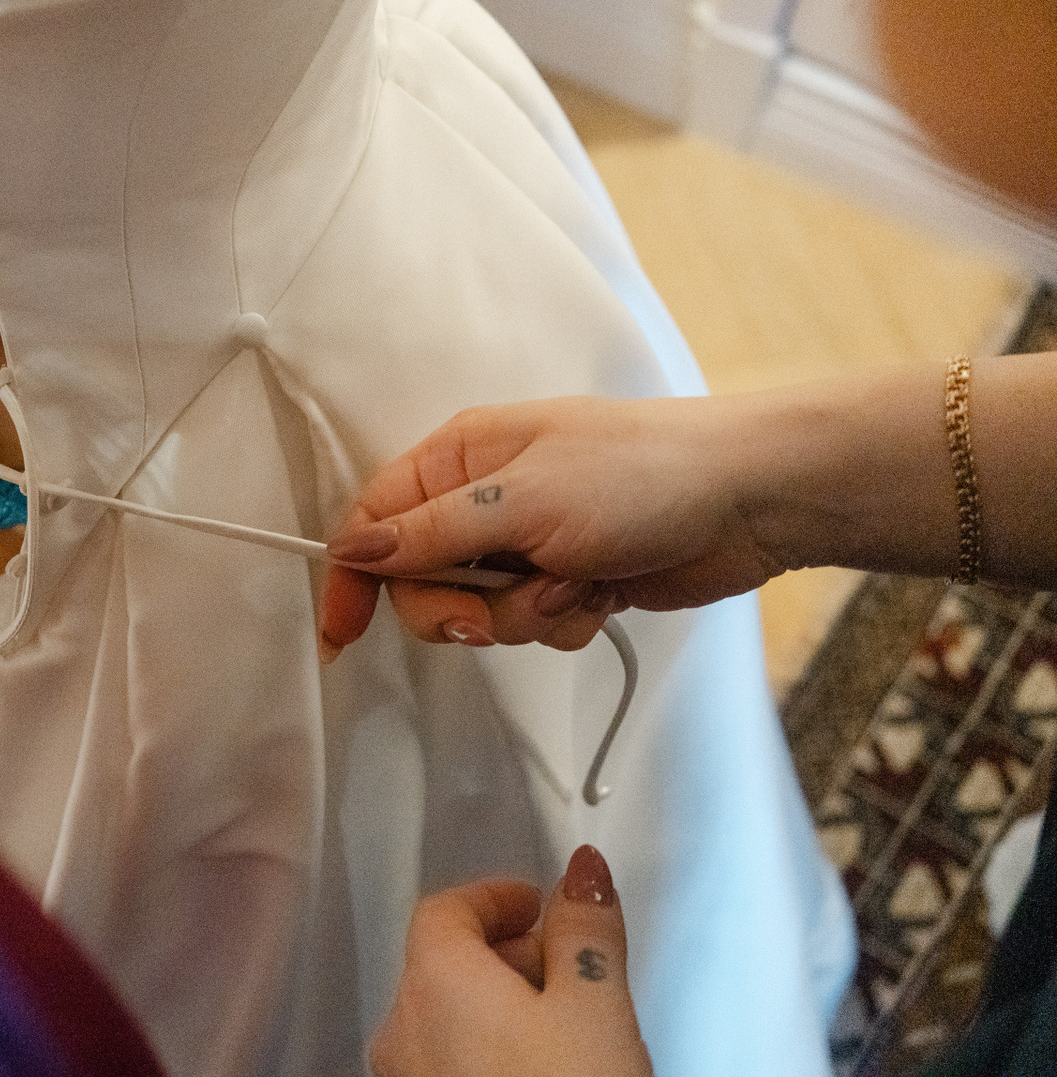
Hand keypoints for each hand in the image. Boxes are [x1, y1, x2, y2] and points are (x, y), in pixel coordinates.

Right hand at [318, 395, 784, 658]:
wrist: (751, 499)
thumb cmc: (640, 476)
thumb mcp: (522, 502)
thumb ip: (431, 534)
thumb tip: (350, 551)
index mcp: (460, 457)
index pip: (375, 522)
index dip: (354, 579)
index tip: (343, 636)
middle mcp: (484, 497)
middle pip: (421, 579)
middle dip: (458, 607)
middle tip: (492, 612)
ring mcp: (528, 541)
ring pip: (479, 611)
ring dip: (524, 614)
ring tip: (576, 583)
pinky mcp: (568, 578)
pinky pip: (532, 624)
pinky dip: (564, 619)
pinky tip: (604, 591)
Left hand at [370, 847, 652, 1076]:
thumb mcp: (597, 1007)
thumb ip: (586, 931)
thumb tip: (582, 873)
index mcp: (435, 983)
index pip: (444, 908)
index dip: (495, 895)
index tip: (538, 902)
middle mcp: (402, 1031)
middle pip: (441, 962)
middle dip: (504, 951)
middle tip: (565, 963)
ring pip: (442, 1018)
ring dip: (496, 1006)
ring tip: (564, 1028)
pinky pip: (447, 1066)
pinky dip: (487, 1052)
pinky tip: (540, 1074)